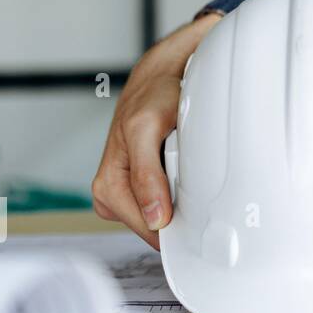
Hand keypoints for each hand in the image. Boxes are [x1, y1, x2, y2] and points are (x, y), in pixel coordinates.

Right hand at [92, 13, 220, 248]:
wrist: (156, 81)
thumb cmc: (150, 100)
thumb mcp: (146, 130)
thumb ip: (146, 175)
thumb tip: (154, 219)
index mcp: (108, 188)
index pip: (149, 231)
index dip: (178, 229)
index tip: (204, 226)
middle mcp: (113, 195)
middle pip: (157, 228)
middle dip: (180, 213)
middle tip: (195, 184)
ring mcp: (129, 194)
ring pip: (164, 218)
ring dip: (182, 201)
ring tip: (186, 170)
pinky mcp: (142, 189)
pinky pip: (168, 204)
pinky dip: (182, 192)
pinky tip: (183, 172)